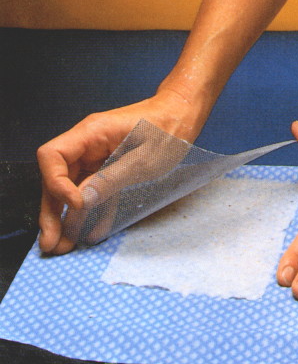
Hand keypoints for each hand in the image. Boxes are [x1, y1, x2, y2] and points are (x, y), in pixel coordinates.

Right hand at [37, 90, 205, 254]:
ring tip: (62, 247)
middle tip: (50, 243)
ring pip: (74, 190)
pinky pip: (97, 193)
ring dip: (68, 218)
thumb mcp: (144, 158)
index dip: (56, 183)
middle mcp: (88, 146)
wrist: (181, 117)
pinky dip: (93, 213)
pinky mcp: (111, 169)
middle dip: (52, 212)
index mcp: (91, 134)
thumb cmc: (167, 130)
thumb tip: (83, 201)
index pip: (52, 157)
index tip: (77, 205)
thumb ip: (113, 178)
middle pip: (57, 179)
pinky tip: (90, 233)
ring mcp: (98, 158)